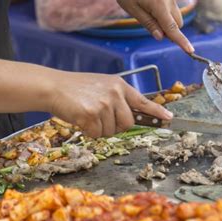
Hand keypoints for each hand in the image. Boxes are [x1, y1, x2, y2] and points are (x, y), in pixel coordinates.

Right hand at [48, 71, 172, 137]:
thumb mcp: (102, 86)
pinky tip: (80, 119)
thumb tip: (130, 118)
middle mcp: (114, 93)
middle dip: (116, 126)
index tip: (168, 118)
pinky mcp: (91, 115)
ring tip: (87, 114)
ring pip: (111, 131)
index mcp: (119, 85)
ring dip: (99, 129)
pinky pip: (97, 134)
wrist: (53, 86)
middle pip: (127, 123)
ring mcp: (103, 104)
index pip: (143, 101)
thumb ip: (117, 99)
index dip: (157, 112)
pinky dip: (89, 132)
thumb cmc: (76, 89)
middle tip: (100, 118)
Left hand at [117, 0, 193, 52]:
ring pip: (177, 16)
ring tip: (150, 13)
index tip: (190, 51)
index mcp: (159, 6)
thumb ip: (148, 23)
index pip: (172, 28)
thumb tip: (160, 37)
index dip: (181, 41)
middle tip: (152, 26)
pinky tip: (153, 6)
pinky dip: (167, 13)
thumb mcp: (132, 8)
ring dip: (168, 21)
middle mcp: (169, 1)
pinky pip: (173, 8)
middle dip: (169, 30)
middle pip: (177, 24)